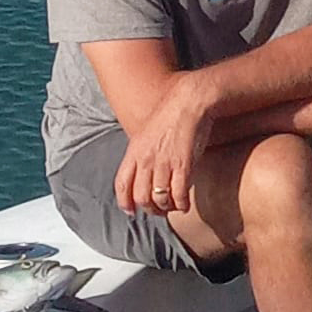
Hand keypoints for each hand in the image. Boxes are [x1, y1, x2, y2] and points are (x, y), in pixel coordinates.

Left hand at [113, 75, 218, 221]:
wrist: (189, 100)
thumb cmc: (171, 114)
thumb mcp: (147, 133)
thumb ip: (142, 153)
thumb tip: (144, 172)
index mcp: (134, 151)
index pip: (122, 184)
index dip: (124, 202)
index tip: (131, 211)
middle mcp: (146, 160)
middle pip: (140, 197)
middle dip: (150, 209)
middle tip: (159, 210)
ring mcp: (163, 163)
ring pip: (159, 199)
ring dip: (166, 208)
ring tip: (173, 206)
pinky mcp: (183, 165)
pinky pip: (179, 194)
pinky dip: (181, 204)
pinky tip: (185, 203)